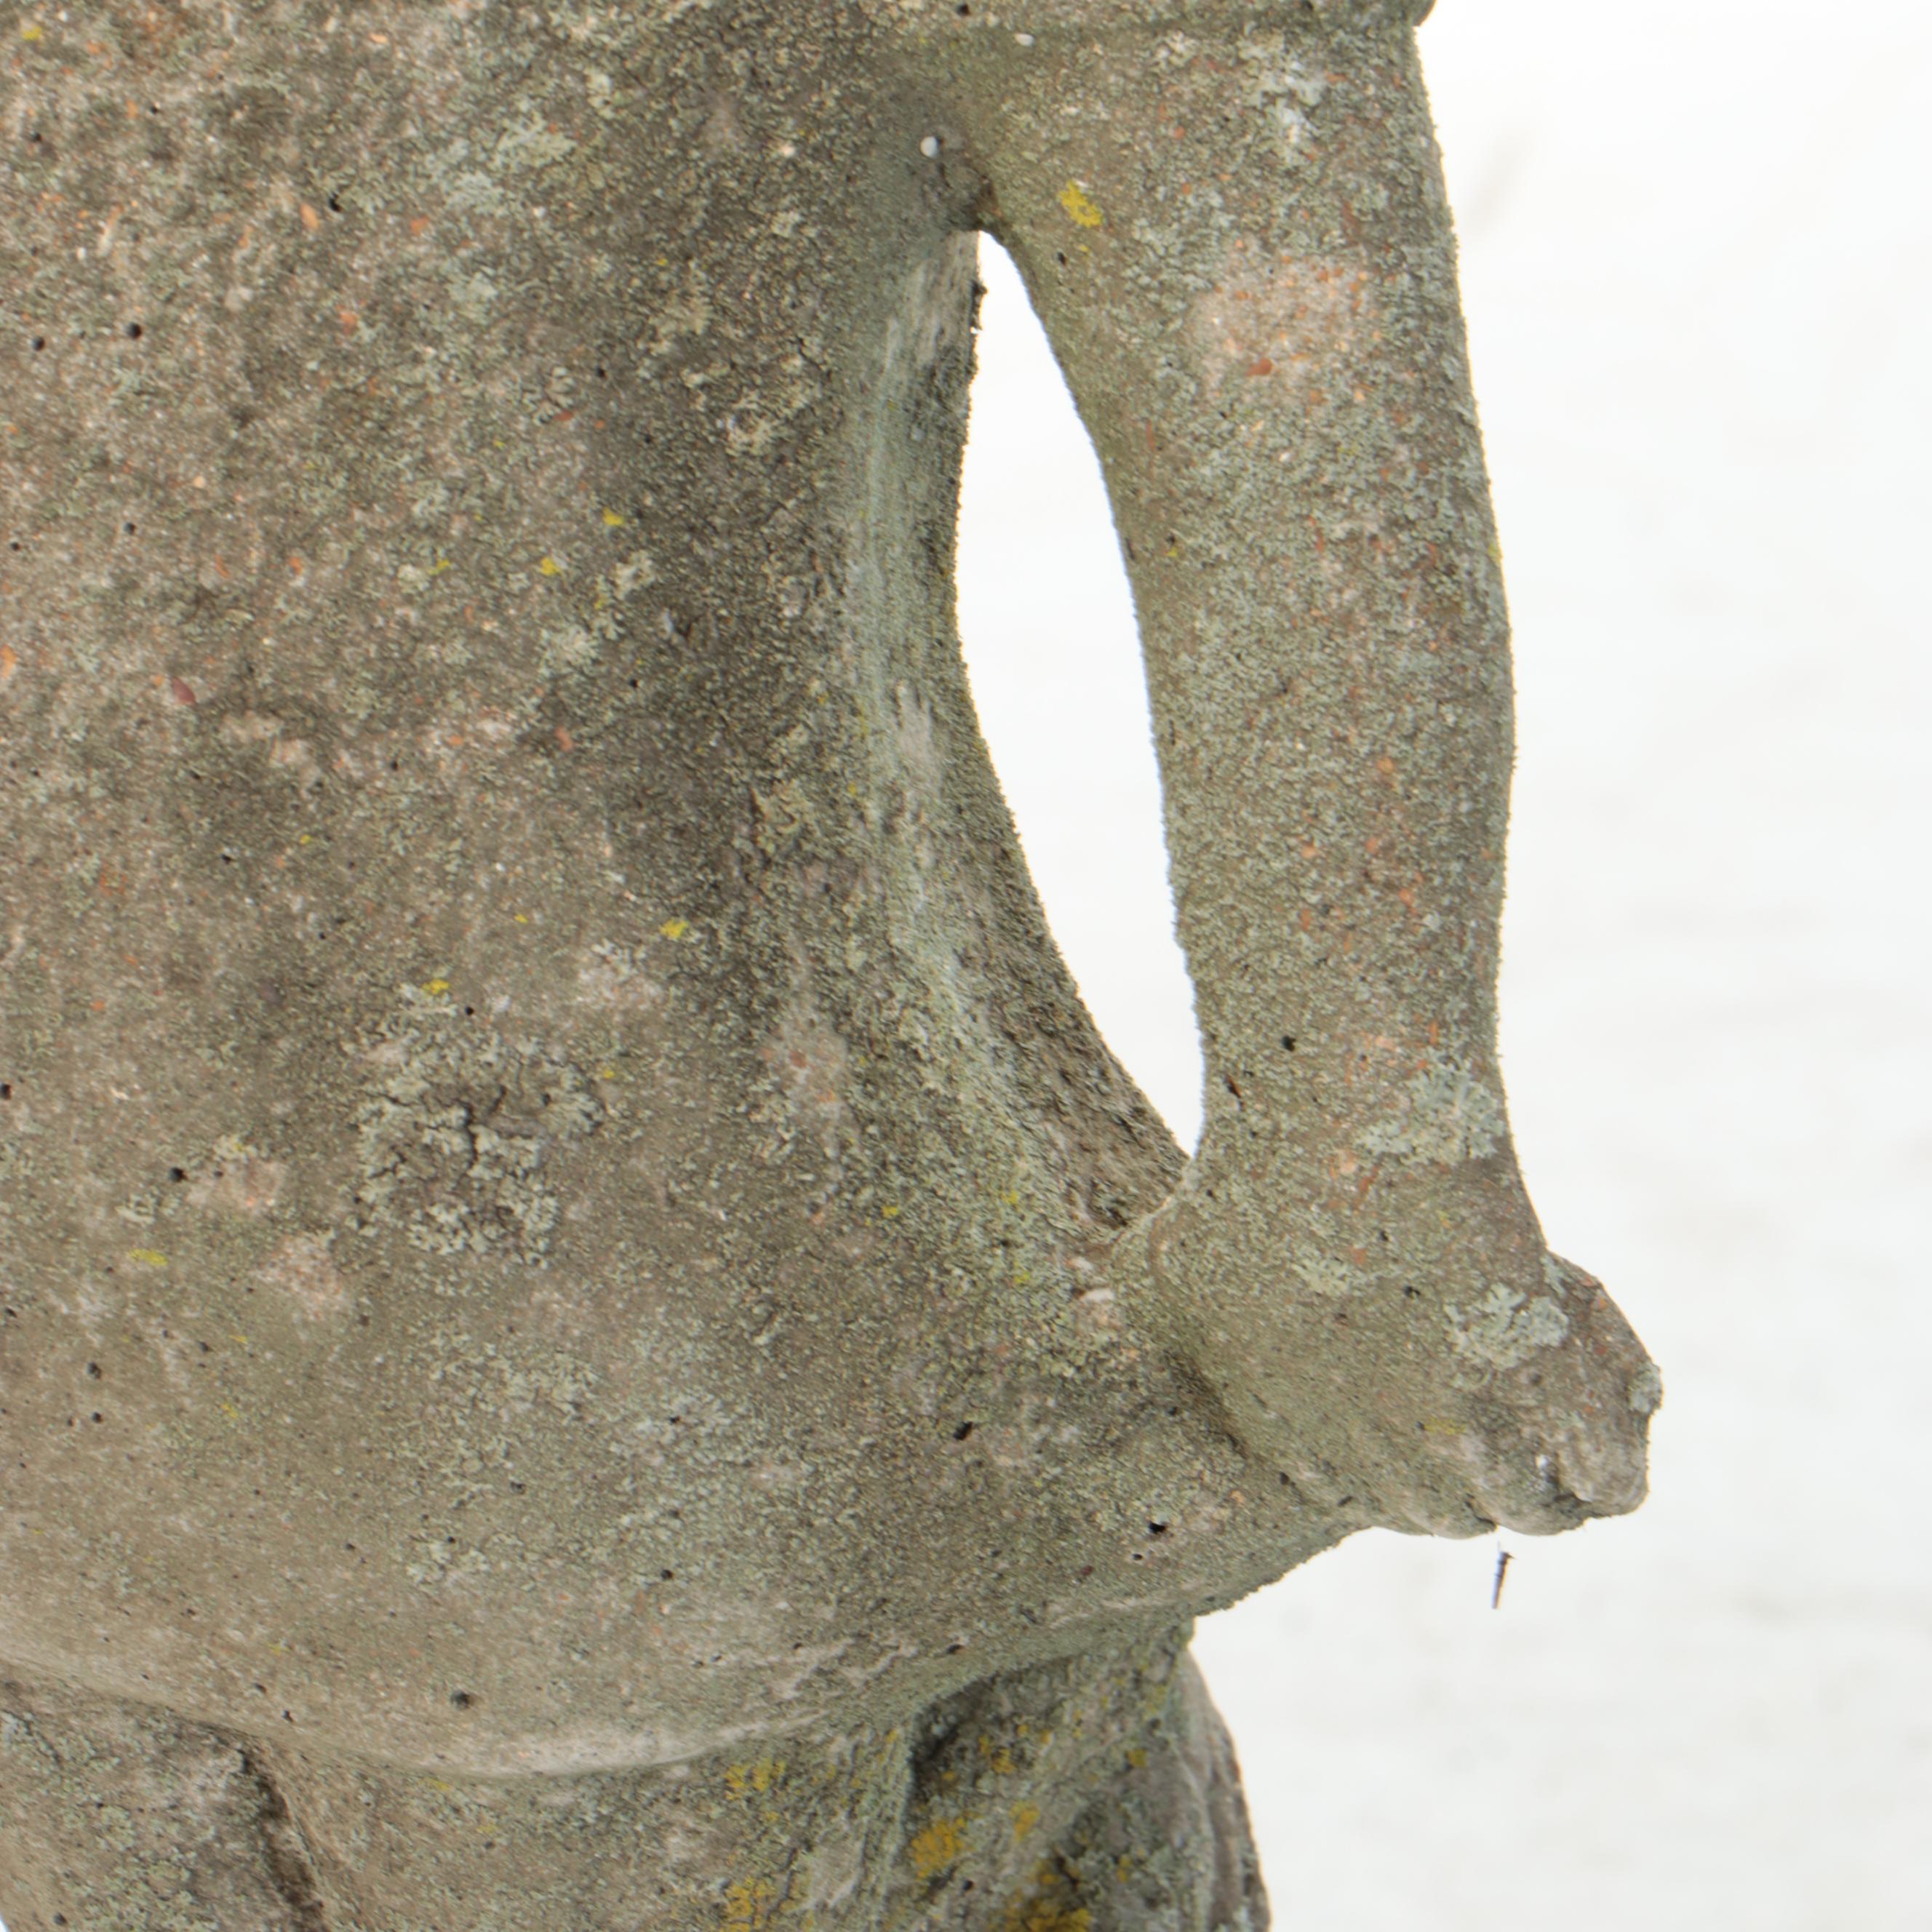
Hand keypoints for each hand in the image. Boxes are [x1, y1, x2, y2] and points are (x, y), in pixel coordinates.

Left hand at [1113, 1144, 1659, 1537]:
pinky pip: (1609, 1482)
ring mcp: (1465, 1441)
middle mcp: (1384, 1470)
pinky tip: (1608, 1397)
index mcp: (1296, 1452)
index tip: (1417, 1389)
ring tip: (1555, 1398)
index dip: (1396, 1449)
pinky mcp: (1544, 1398)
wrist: (1344, 1151)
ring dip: (1553, 1466)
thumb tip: (1070, 1301)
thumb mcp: (1152, 1257)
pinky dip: (1616, 1449)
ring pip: (1539, 1509)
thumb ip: (1110, 1296)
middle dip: (1479, 1466)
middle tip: (1493, 1386)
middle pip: (1454, 1512)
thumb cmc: (1242, 1196)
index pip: (1361, 1496)